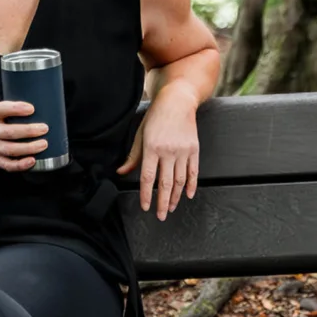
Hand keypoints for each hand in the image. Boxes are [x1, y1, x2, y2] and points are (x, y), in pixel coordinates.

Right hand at [0, 101, 48, 172]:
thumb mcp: (1, 114)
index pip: (0, 109)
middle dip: (28, 131)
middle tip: (44, 128)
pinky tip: (32, 161)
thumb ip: (16, 110)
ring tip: (44, 144)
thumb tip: (46, 107)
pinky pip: (9, 165)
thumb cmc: (0, 126)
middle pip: (8, 132)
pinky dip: (21, 164)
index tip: (32, 109)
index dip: (16, 109)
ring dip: (29, 147)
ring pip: (10, 149)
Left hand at [116, 85, 198, 220]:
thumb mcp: (140, 133)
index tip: (146, 207)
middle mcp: (168, 151)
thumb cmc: (156, 116)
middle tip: (160, 216)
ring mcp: (183, 151)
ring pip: (180, 180)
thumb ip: (133, 155)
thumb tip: (121, 172)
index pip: (147, 177)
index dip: (146, 195)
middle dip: (162, 203)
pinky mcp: (194, 149)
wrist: (178, 100)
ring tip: (171, 207)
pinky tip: (188, 195)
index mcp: (152, 148)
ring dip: (175, 197)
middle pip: (165, 183)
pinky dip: (191, 185)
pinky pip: (194, 171)